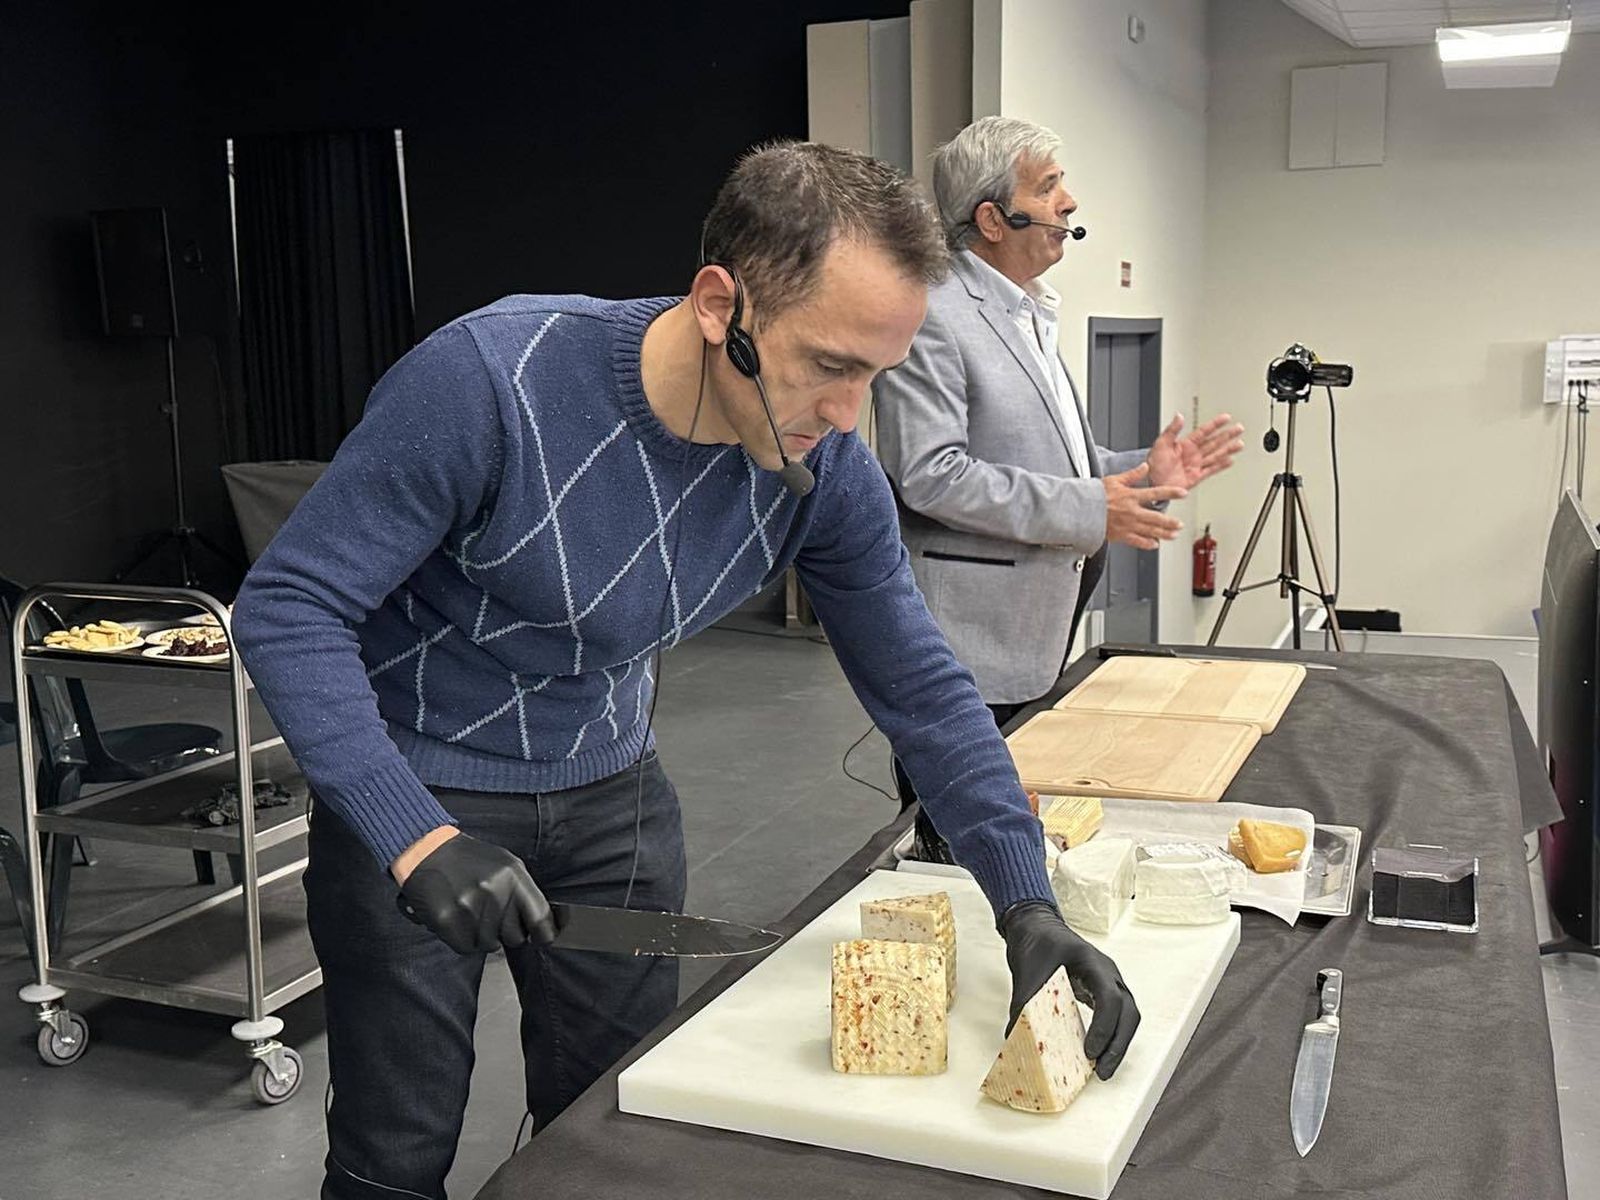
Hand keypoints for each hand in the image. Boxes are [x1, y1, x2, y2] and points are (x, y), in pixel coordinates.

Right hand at [395, 832, 555, 953]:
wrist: (427, 852)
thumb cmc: (470, 860)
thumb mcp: (506, 865)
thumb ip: (524, 892)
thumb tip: (545, 922)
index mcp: (513, 876)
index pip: (540, 918)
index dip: (544, 934)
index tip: (542, 938)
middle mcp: (494, 893)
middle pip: (516, 937)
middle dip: (507, 931)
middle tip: (492, 914)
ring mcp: (470, 908)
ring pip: (491, 945)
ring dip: (484, 935)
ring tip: (472, 912)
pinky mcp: (448, 922)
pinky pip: (468, 947)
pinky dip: (465, 939)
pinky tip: (459, 920)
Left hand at [1000, 900, 1139, 1079]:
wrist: (1037, 926)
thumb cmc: (1035, 942)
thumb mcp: (1027, 972)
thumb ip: (1022, 1006)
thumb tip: (1014, 1041)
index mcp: (1093, 962)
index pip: (1110, 997)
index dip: (1103, 1027)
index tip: (1089, 1051)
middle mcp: (1108, 973)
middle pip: (1128, 1012)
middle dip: (1118, 1045)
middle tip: (1101, 1071)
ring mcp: (1110, 982)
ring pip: (1128, 1017)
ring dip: (1118, 1045)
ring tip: (1102, 1071)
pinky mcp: (1103, 992)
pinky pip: (1117, 1017)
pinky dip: (1111, 1037)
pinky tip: (1097, 1056)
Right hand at [1102, 462, 1186, 550]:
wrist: (1081, 510)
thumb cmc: (1095, 496)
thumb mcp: (1114, 480)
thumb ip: (1132, 475)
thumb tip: (1145, 467)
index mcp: (1131, 496)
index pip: (1156, 493)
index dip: (1171, 492)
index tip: (1183, 493)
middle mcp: (1132, 512)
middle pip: (1157, 518)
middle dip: (1170, 522)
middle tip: (1180, 524)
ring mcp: (1128, 525)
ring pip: (1150, 531)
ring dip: (1164, 533)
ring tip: (1173, 535)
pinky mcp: (1121, 535)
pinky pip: (1137, 541)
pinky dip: (1147, 544)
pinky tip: (1154, 544)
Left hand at [1146, 413, 1245, 489]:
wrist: (1150, 483)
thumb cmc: (1152, 464)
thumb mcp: (1160, 443)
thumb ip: (1172, 430)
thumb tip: (1179, 416)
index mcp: (1185, 444)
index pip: (1204, 431)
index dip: (1215, 424)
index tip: (1226, 418)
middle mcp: (1192, 453)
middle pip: (1214, 442)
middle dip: (1227, 435)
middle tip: (1239, 428)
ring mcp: (1195, 465)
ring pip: (1216, 455)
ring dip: (1228, 449)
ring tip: (1239, 443)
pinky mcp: (1196, 477)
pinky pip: (1211, 470)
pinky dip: (1221, 466)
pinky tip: (1229, 460)